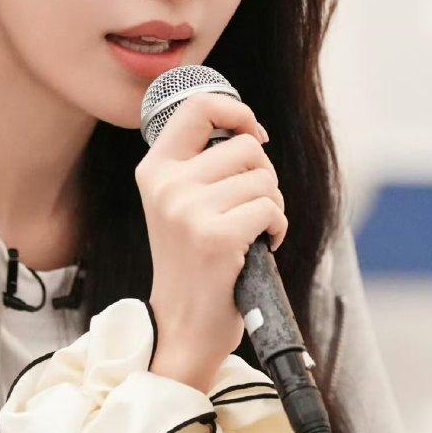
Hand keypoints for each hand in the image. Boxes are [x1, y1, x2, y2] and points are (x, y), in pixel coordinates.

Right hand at [134, 91, 286, 390]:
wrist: (182, 325)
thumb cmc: (193, 262)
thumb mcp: (180, 203)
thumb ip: (202, 164)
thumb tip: (248, 130)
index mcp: (154, 171)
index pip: (197, 107)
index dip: (235, 111)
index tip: (252, 134)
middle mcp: (166, 185)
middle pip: (245, 147)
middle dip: (263, 176)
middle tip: (248, 210)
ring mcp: (188, 211)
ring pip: (264, 180)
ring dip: (271, 207)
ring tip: (250, 233)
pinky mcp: (215, 237)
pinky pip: (271, 209)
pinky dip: (277, 229)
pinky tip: (259, 248)